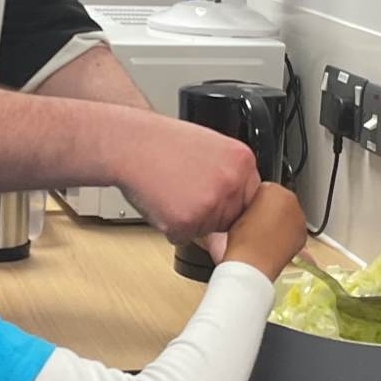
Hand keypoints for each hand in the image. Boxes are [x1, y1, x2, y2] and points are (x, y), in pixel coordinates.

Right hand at [113, 116, 261, 243]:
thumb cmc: (162, 143)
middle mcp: (231, 183)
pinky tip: (162, 200)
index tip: (211, 197)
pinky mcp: (186, 222)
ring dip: (189, 221)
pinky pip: (183, 237)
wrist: (130, 143)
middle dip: (209, 213)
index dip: (228, 203)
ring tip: (171, 192)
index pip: (249, 199)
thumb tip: (238, 199)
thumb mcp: (211, 146)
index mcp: (242, 161)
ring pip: (206, 231)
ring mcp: (211, 205)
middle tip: (185, 191)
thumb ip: (230, 172)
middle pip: (230, 219)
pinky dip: (169, 226)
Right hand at [222, 183, 307, 280]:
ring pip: (289, 215)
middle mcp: (291, 201)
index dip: (257, 201)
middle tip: (259, 223)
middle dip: (272, 209)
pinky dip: (288, 234)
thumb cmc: (243, 239)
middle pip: (281, 200)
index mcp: (273, 190)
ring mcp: (299, 218)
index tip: (252, 210)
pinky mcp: (303, 234)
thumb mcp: (240, 212)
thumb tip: (258, 206)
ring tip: (266, 234)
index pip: (266, 188)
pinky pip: (294, 229)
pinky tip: (275, 242)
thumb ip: (252, 202)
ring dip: (281, 221)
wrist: (253, 263)